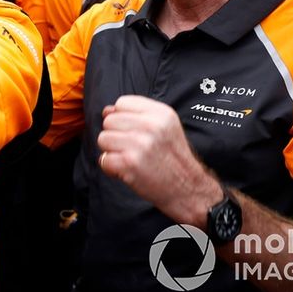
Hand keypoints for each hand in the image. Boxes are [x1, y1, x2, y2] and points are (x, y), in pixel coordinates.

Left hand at [95, 95, 220, 225]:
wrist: (189, 189)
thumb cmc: (174, 159)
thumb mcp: (166, 127)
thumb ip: (138, 115)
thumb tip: (107, 110)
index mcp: (160, 113)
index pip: (122, 103)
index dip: (122, 117)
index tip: (131, 130)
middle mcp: (150, 126)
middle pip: (109, 120)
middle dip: (115, 135)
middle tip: (132, 148)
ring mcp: (139, 144)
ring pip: (103, 139)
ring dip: (112, 151)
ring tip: (130, 158)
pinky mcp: (130, 164)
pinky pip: (103, 160)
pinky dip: (111, 168)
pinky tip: (127, 170)